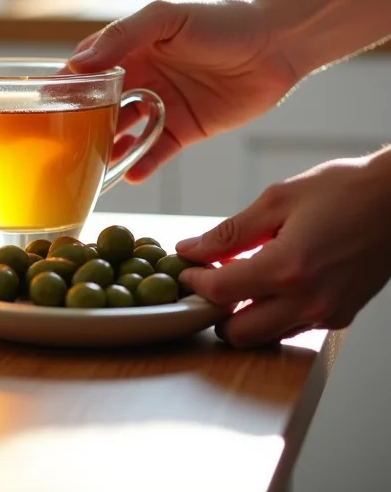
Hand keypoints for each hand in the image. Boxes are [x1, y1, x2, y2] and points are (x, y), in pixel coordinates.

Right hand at [66, 0, 298, 180]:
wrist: (280, 41)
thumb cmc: (222, 19)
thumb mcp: (166, 17)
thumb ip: (123, 36)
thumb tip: (78, 64)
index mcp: (130, 49)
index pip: (86, 72)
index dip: (64, 89)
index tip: (39, 108)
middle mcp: (141, 79)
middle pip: (100, 108)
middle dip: (79, 126)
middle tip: (57, 148)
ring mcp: (161, 106)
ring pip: (124, 133)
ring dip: (106, 149)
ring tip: (88, 167)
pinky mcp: (185, 129)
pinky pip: (156, 151)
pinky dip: (142, 164)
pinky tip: (131, 176)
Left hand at [175, 152, 390, 346]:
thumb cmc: (343, 191)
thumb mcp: (277, 200)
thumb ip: (230, 232)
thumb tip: (192, 250)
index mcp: (288, 268)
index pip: (220, 292)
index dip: (194, 282)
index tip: (185, 269)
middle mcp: (308, 301)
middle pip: (238, 332)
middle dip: (213, 310)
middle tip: (207, 280)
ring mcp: (327, 314)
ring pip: (265, 336)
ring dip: (241, 316)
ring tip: (235, 280)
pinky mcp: (340, 316)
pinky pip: (292, 328)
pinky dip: (270, 315)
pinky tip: (267, 284)